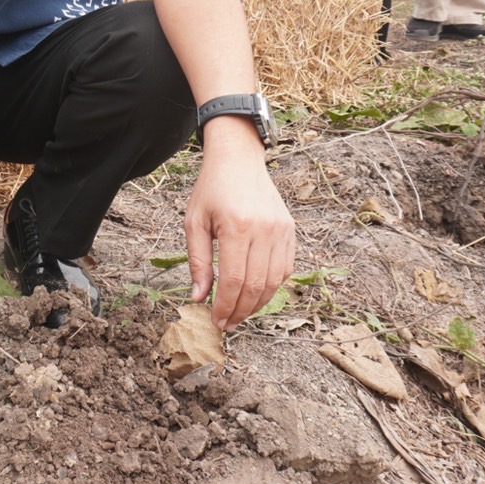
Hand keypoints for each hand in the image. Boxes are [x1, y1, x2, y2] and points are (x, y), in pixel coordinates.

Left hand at [184, 134, 295, 329]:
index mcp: (237, 227)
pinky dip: (272, 286)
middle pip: (256, 285)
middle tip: (227, 324)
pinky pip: (286, 268)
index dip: (225, 306)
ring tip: (240, 314)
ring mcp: (281, 230)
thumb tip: (199, 297)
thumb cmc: (212, 190)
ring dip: (258, 304)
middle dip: (241, 311)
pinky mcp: (290, 230)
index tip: (216, 320)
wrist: (238, 160)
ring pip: (275, 281)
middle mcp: (264, 230)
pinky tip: (256, 294)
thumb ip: (198, 262)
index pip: (234, 280)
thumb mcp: (194, 222)